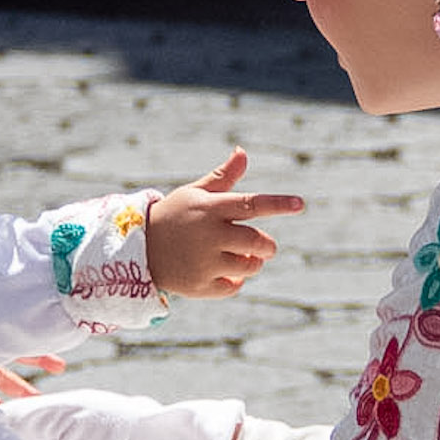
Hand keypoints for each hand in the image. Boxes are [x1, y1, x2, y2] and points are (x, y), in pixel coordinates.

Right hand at [144, 148, 303, 299]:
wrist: (139, 249)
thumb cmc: (175, 216)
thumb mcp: (196, 194)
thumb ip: (223, 177)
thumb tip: (243, 152)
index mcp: (210, 209)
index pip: (251, 204)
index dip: (278, 204)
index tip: (300, 204)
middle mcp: (208, 236)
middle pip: (258, 242)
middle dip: (267, 245)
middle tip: (264, 245)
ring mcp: (203, 263)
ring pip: (250, 267)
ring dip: (253, 263)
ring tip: (240, 257)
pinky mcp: (200, 286)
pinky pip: (234, 286)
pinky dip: (235, 281)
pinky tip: (222, 271)